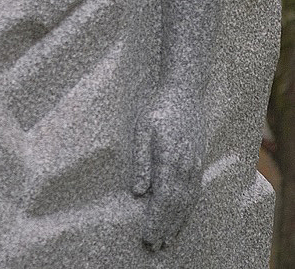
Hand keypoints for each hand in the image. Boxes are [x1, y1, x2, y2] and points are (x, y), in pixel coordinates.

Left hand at [132, 88, 205, 250]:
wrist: (184, 91)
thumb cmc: (159, 107)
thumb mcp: (142, 127)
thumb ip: (141, 160)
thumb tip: (138, 191)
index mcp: (169, 160)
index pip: (163, 199)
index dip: (156, 220)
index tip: (147, 237)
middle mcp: (185, 167)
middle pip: (176, 205)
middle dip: (165, 227)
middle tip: (154, 245)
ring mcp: (194, 164)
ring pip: (188, 201)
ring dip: (178, 222)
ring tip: (167, 238)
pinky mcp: (198, 161)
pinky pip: (194, 192)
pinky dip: (188, 209)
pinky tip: (182, 215)